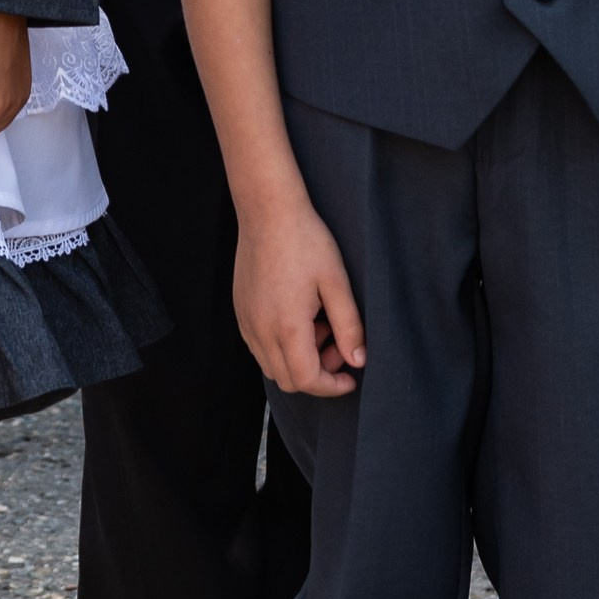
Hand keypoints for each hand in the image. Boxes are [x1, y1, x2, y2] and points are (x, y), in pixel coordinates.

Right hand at [233, 195, 364, 398]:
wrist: (268, 212)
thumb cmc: (305, 240)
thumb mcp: (336, 282)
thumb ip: (349, 326)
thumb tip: (357, 359)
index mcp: (286, 325)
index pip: (306, 379)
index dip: (332, 387)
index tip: (350, 377)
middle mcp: (260, 329)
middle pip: (287, 380)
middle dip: (317, 375)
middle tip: (338, 347)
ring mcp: (246, 321)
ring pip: (271, 366)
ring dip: (298, 361)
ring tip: (319, 328)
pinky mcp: (240, 311)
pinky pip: (259, 346)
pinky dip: (281, 347)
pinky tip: (299, 319)